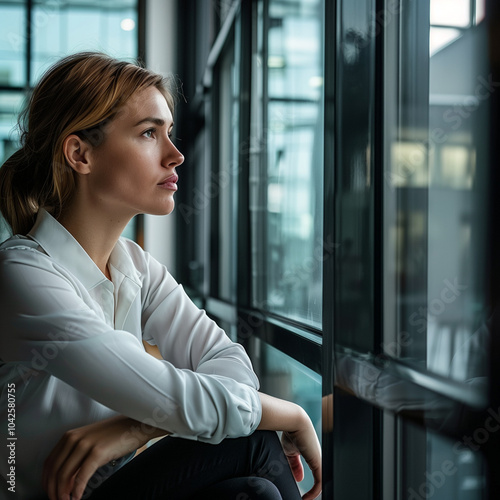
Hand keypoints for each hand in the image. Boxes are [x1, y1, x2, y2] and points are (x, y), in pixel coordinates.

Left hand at [42, 415, 167, 499]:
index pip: (49, 463)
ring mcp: (86, 444)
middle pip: (55, 471)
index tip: (50, 493)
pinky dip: (77, 490)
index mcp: (70, 436)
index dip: (47, 482)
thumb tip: (65, 481)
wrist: (135, 424)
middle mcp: (74, 438)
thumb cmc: (114, 435)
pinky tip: (78, 497)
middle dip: (53, 490)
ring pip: (65, 475)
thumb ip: (75, 456)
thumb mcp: (90, 441)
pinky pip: (82, 476)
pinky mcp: (98, 452)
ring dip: (63, 493)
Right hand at [281, 410, 321, 499]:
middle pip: (317, 477)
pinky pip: (320, 483)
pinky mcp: (319, 463)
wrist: (295, 422)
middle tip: (302, 497)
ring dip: (312, 493)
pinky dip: (313, 493)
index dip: (302, 477)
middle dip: (311, 490)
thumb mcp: (289, 451)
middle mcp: (316, 457)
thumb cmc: (291, 432)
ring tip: (304, 499)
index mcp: (310, 453)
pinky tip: (305, 498)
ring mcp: (319, 460)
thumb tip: (297, 478)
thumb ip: (293, 464)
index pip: (310, 469)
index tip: (296, 485)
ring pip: (320, 482)